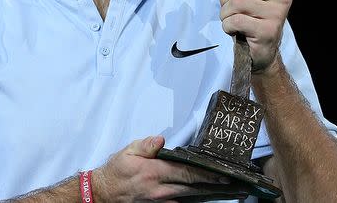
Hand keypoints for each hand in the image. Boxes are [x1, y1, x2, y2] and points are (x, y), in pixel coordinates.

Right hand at [92, 135, 249, 201]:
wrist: (103, 193)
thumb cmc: (117, 170)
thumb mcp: (128, 151)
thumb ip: (146, 145)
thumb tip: (160, 140)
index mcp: (154, 172)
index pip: (186, 172)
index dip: (207, 173)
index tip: (223, 172)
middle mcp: (160, 190)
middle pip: (193, 187)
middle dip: (213, 184)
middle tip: (233, 183)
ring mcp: (160, 202)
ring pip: (189, 198)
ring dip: (207, 193)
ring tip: (226, 190)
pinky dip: (193, 199)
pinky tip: (204, 195)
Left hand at [219, 0, 291, 74]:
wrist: (261, 54)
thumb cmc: (254, 20)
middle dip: (227, 0)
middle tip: (232, 13)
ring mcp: (277, 15)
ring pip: (236, 3)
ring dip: (226, 15)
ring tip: (234, 23)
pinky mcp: (267, 30)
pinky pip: (236, 20)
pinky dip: (228, 26)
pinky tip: (236, 32)